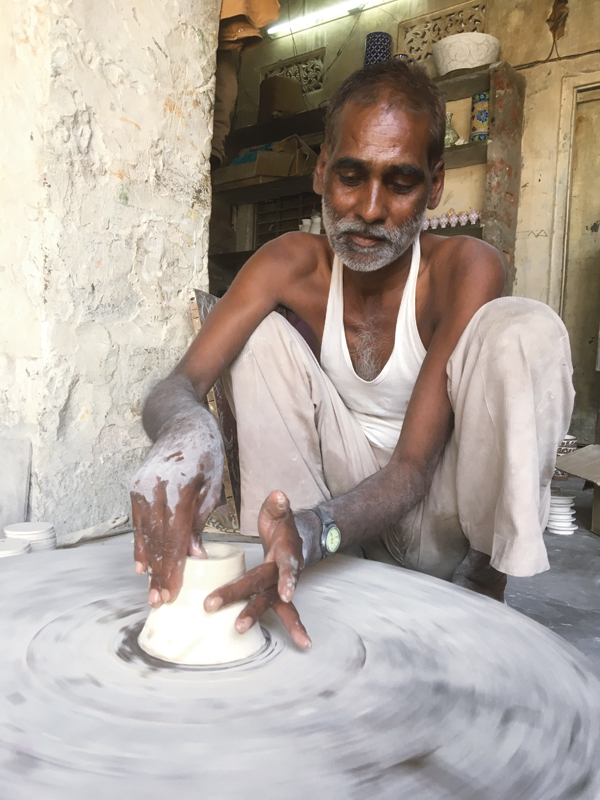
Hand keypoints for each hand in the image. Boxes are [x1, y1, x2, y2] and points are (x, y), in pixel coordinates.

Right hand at [130, 410, 223, 606]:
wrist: (181, 421)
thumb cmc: (206, 451)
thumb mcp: (213, 484)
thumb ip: (200, 520)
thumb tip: (194, 556)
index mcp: (179, 489)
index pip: (174, 538)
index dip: (173, 568)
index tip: (172, 592)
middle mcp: (155, 489)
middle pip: (157, 540)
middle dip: (159, 573)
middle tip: (160, 601)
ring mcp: (141, 487)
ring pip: (144, 533)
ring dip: (148, 563)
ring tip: (151, 590)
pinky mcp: (135, 487)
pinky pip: (137, 522)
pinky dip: (139, 544)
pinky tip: (140, 565)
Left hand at [204, 490, 312, 648]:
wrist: (299, 539)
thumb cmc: (283, 527)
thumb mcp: (280, 513)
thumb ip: (278, 506)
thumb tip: (279, 495)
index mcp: (285, 552)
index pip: (285, 565)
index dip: (287, 577)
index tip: (285, 591)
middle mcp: (283, 572)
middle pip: (263, 586)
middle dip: (244, 599)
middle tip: (218, 609)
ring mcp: (281, 586)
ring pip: (271, 603)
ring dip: (257, 616)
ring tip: (240, 630)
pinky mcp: (277, 594)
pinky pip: (283, 612)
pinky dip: (294, 627)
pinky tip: (302, 643)